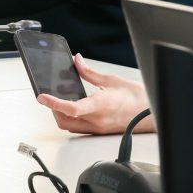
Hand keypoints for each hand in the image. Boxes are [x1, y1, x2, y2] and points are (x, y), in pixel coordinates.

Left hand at [39, 56, 153, 135]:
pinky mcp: (100, 131)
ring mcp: (98, 127)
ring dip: (62, 116)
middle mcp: (97, 119)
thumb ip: (89, 72)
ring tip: (62, 102)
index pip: (71, 107)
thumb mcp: (112, 80)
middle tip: (51, 97)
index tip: (41, 96)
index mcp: (100, 105)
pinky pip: (79, 128)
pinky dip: (73, 119)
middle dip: (54, 110)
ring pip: (70, 126)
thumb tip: (76, 62)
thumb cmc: (137, 97)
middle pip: (64, 120)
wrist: (151, 112)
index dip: (53, 102)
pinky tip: (76, 109)